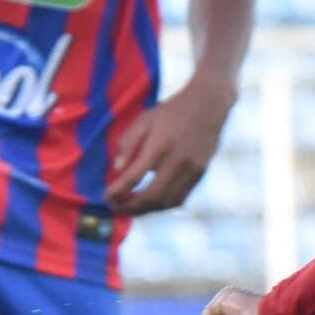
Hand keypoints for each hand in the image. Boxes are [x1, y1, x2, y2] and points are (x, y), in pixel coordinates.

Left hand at [110, 81, 234, 217]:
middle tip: (116, 207)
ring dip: (146, 210)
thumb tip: (118, 169)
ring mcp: (191, 169)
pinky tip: (151, 202)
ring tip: (131, 208)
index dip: (117, 191)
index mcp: (159, 145)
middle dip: (130, 207)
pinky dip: (162, 205)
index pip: (134, 177)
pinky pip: (180, 198)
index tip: (106, 196)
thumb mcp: (144, 120)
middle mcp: (177, 160)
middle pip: (151, 196)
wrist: (208, 104)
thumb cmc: (171, 112)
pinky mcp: (200, 173)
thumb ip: (128, 143)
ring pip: (166, 202)